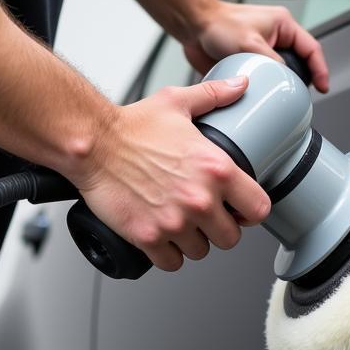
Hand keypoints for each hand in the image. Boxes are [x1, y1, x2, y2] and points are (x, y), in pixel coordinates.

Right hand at [72, 76, 270, 271]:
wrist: (91, 143)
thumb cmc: (131, 126)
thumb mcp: (178, 103)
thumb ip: (215, 95)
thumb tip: (240, 86)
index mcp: (216, 169)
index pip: (258, 209)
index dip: (250, 212)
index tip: (240, 210)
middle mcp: (200, 199)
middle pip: (230, 238)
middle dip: (220, 229)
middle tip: (205, 217)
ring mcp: (174, 222)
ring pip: (201, 252)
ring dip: (193, 242)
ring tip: (181, 224)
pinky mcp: (148, 237)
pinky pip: (172, 263)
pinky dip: (168, 254)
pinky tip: (163, 237)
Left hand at [184, 1, 329, 92]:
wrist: (194, 26)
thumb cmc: (218, 23)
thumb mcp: (250, 43)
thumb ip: (272, 62)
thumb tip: (285, 80)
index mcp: (283, 26)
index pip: (312, 49)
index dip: (321, 69)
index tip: (323, 86)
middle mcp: (276, 38)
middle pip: (300, 62)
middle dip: (302, 79)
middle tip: (300, 95)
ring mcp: (263, 50)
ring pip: (281, 72)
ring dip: (281, 84)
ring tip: (281, 96)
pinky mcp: (250, 61)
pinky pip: (264, 77)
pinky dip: (264, 87)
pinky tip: (262, 96)